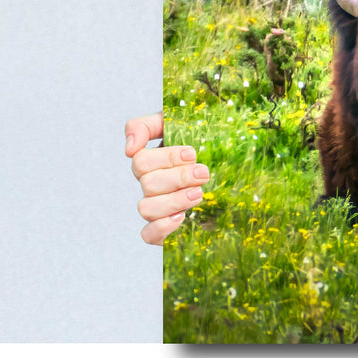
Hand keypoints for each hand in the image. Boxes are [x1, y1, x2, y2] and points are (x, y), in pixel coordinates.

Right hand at [125, 113, 210, 244]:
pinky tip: (181, 217)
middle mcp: (151, 185)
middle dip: (179, 178)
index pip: (141, 161)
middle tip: (203, 172)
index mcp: (151, 161)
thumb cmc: (201, 140)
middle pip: (148, 184)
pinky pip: (148, 235)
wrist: (228, 164)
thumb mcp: (176, 123)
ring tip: (198, 193)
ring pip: (146, 209)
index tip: (192, 153)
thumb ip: (145, 125)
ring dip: (174, 200)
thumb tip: (129, 148)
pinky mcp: (165, 228)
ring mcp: (157, 206)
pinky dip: (162, 228)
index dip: (166, 158)